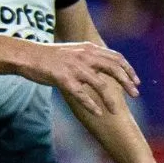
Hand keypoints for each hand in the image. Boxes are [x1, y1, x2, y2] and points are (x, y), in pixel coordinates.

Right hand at [20, 41, 139, 115]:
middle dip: (127, 83)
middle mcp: (85, 56)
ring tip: (116, 110)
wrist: (27, 55)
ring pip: (100, 85)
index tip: (136, 82)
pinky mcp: (63, 79)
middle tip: (135, 95)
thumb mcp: (72, 51)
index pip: (116, 58)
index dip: (128, 70)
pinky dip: (91, 105)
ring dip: (111, 99)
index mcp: (89, 49)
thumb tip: (100, 63)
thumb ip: (87, 56)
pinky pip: (81, 94)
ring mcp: (74, 68)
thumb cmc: (48, 56)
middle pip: (114, 69)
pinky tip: (98, 113)